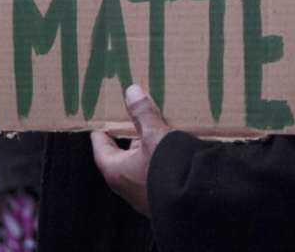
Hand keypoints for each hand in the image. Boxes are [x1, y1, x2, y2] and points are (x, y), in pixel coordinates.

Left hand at [91, 84, 172, 216]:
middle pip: (120, 155)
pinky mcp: (160, 197)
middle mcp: (126, 185)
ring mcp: (143, 193)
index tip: (101, 121)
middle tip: (131, 119)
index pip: (100, 148)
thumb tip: (131, 91)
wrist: (193, 202)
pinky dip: (158, 159)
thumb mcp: (155, 135)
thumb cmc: (166, 169)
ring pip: (139, 164)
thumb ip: (143, 114)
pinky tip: (172, 149)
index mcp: (115, 170)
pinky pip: (154, 173)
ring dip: (146, 148)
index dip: (102, 131)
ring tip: (155, 129)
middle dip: (127, 137)